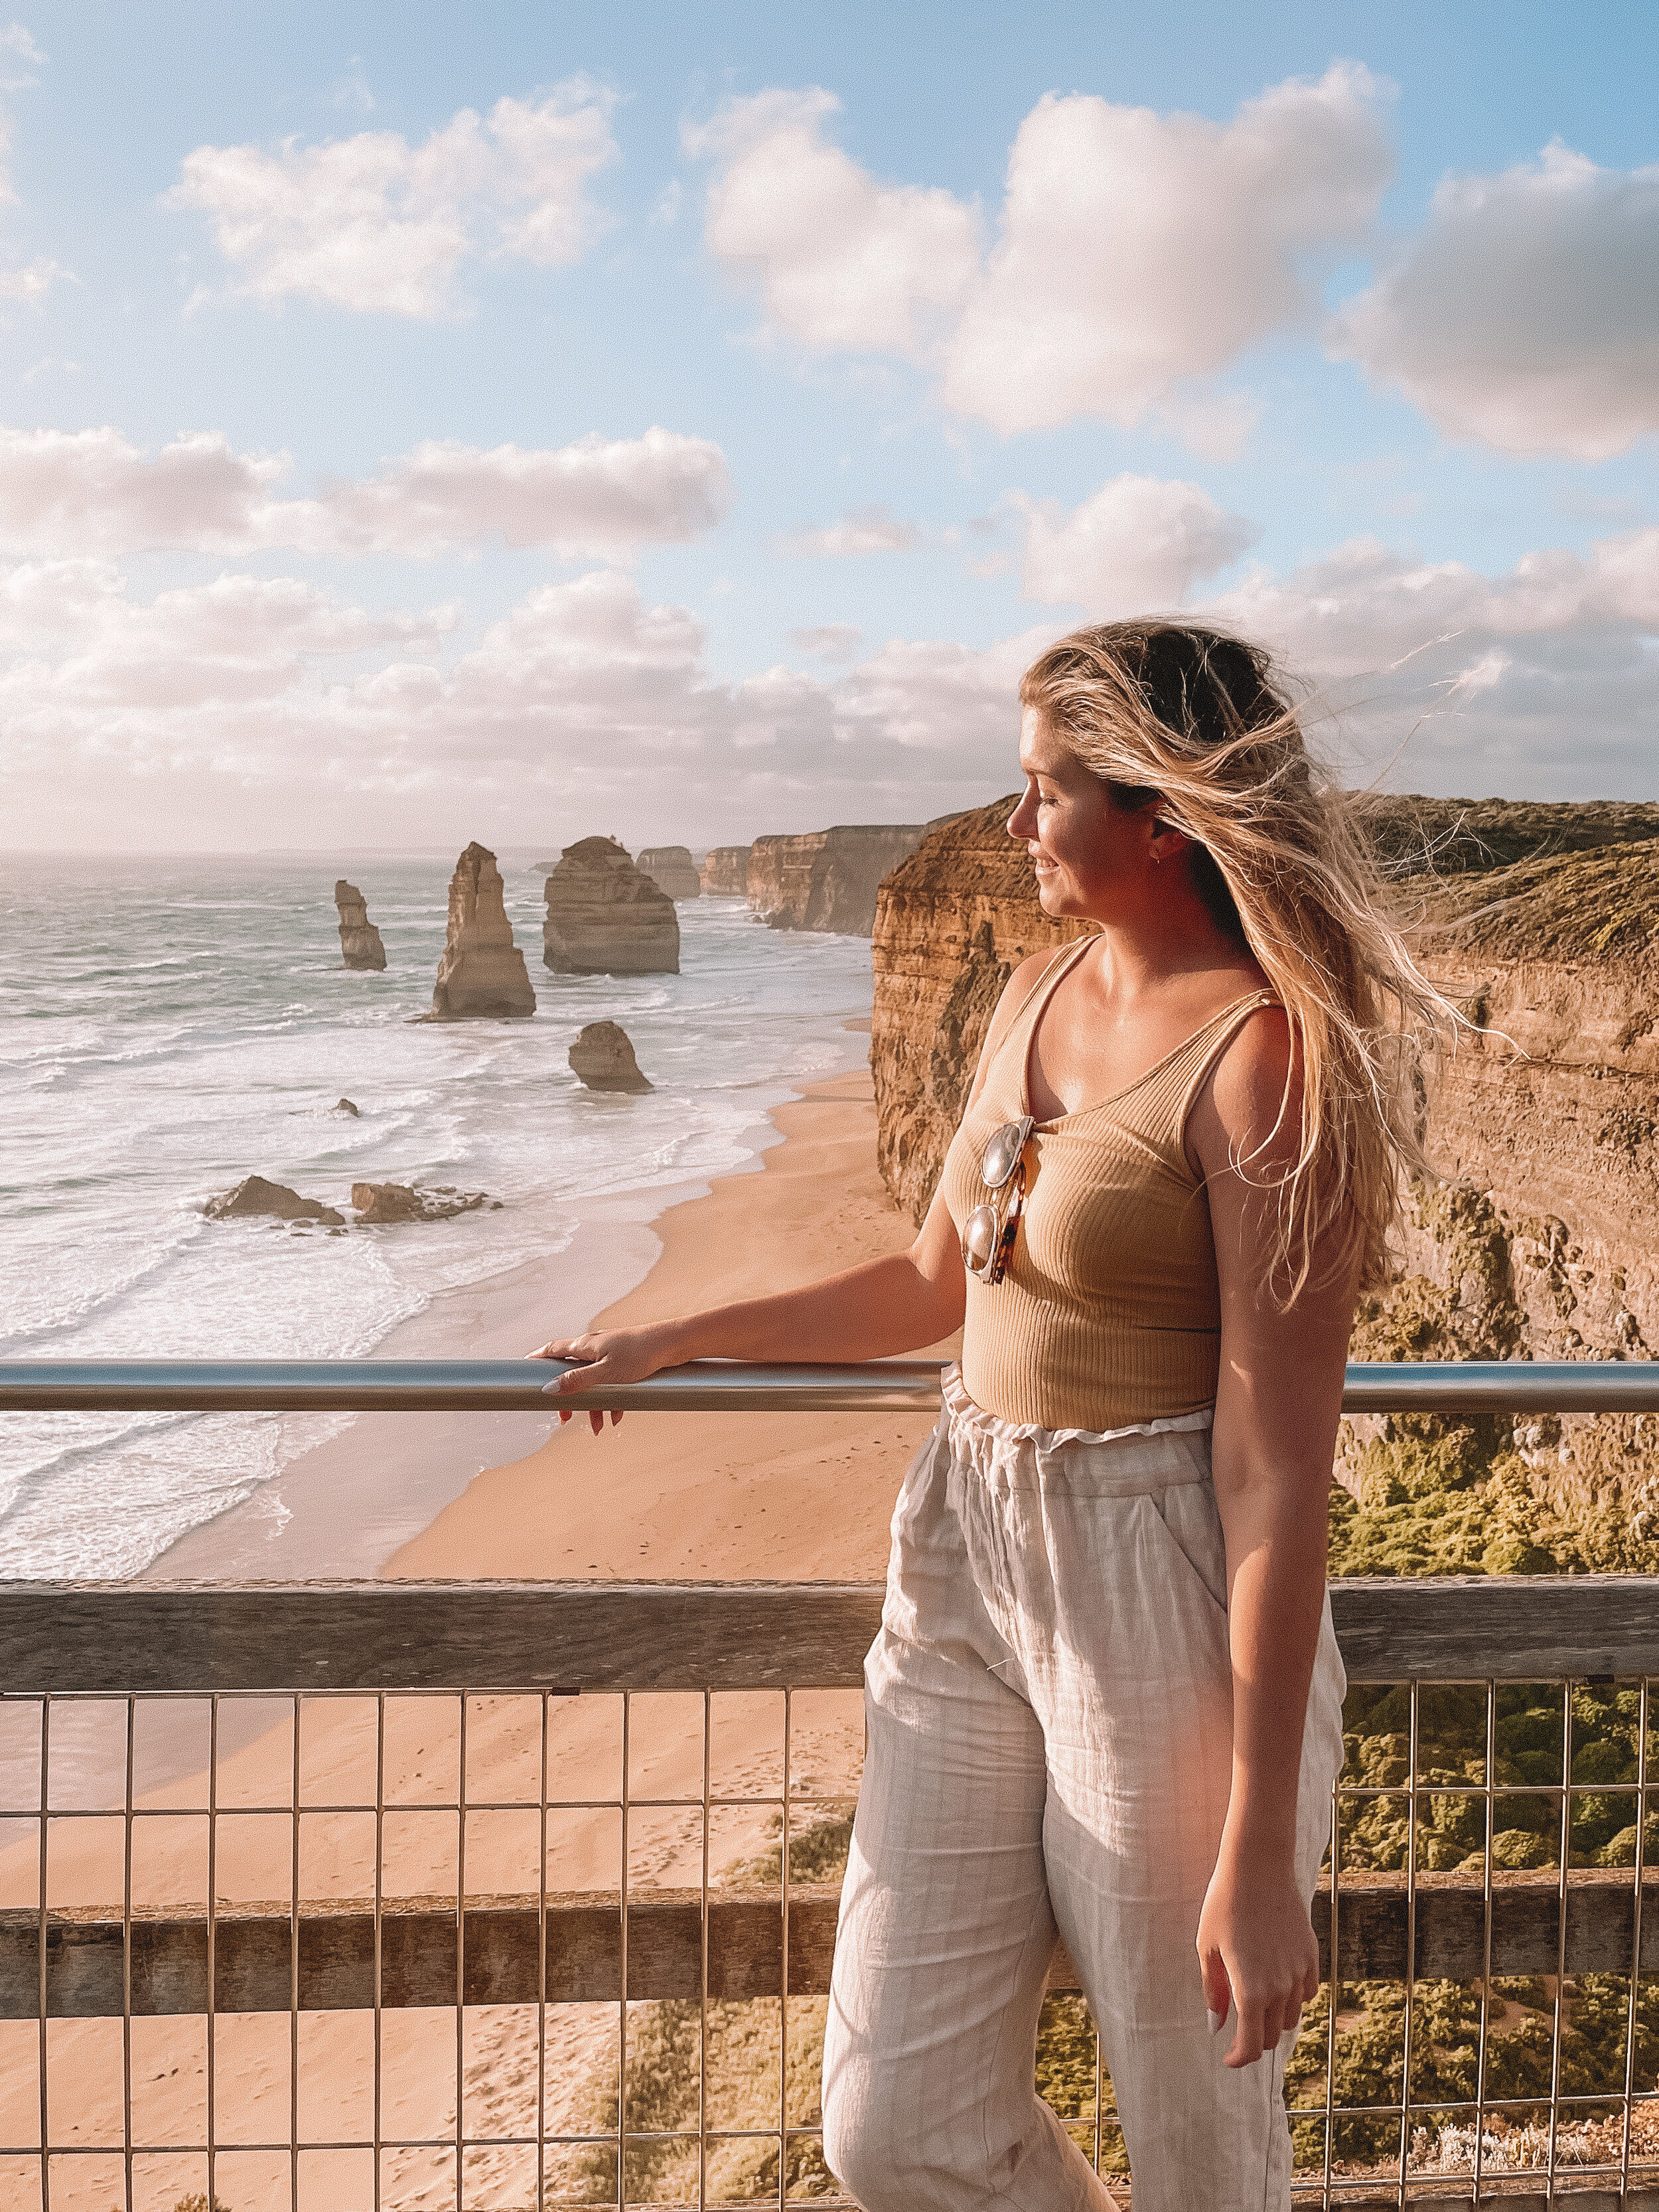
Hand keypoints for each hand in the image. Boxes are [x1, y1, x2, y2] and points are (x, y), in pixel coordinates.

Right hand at [530, 1325, 678, 1433]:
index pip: (552, 1350)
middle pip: (571, 1372)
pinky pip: (610, 1384)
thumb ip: (577, 1381)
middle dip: (568, 1397)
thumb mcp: (605, 1373)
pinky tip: (617, 1416)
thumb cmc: (640, 1354)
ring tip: (598, 1426)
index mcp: (585, 1346)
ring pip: (592, 1382)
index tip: (524, 1371)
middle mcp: (594, 1347)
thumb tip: (549, 1389)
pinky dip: (610, 1400)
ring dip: (593, 1405)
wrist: (673, 1344)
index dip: (537, 1360)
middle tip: (565, 1418)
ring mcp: (610, 1353)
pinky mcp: (625, 1361)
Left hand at [1196, 1853, 1318, 2068]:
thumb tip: (1216, 2026)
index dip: (1238, 2058)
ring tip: (1254, 2002)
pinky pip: (1306, 1992)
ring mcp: (1299, 1973)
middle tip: (1237, 2031)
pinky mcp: (1311, 1956)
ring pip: (1290, 2017)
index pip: (1250, 2045)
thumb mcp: (1207, 1949)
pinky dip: (1292, 1997)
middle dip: (1253, 2040)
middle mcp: (1280, 1988)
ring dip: (1273, 2019)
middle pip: (1271, 2036)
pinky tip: (1277, 1982)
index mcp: (1251, 1991)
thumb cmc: (1224, 1905)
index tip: (1227, 2058)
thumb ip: (1213, 1991)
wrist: (1259, 1868)